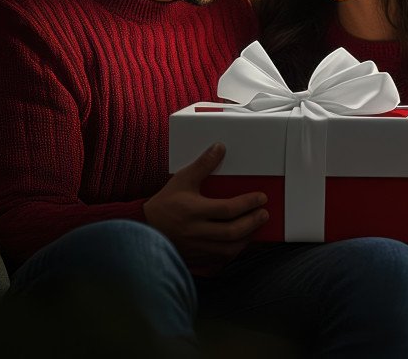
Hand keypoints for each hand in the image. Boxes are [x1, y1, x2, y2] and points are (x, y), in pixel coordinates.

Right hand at [143, 142, 268, 266]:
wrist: (143, 228)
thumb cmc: (164, 204)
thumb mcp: (182, 180)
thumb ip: (202, 165)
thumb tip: (219, 148)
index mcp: (193, 211)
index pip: (228, 209)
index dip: (248, 204)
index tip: (261, 198)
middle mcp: (196, 231)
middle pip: (232, 231)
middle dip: (252, 222)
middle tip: (264, 213)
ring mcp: (196, 247)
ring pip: (228, 249)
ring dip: (246, 239)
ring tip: (255, 227)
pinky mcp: (196, 257)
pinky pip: (220, 258)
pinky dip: (233, 251)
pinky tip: (240, 242)